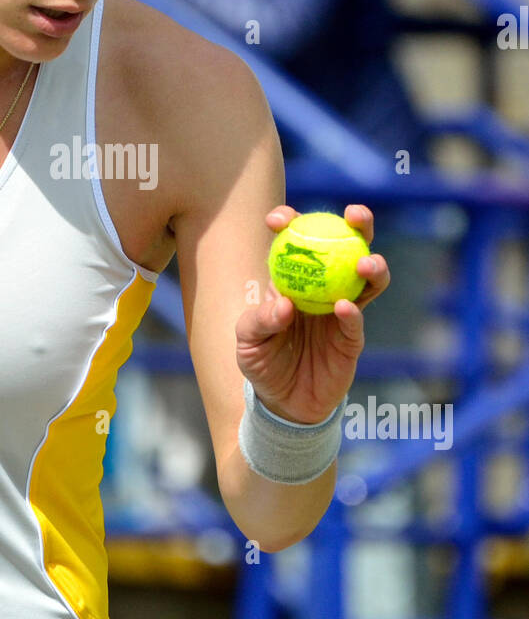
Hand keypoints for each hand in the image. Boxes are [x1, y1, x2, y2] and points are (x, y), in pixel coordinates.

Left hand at [234, 203, 389, 423]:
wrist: (283, 403)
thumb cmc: (262, 363)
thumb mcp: (247, 342)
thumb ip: (259, 321)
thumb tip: (285, 305)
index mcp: (294, 278)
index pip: (297, 240)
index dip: (291, 221)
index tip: (280, 219)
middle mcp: (324, 287)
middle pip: (347, 246)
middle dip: (357, 224)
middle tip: (355, 214)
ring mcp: (342, 311)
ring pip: (367, 280)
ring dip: (371, 265)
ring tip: (364, 262)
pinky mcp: (351, 339)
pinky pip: (356, 322)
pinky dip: (353, 313)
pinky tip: (344, 308)